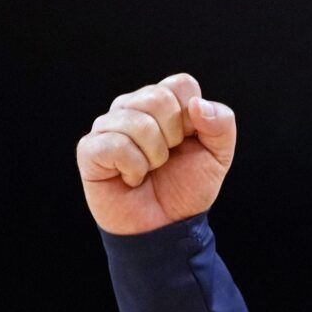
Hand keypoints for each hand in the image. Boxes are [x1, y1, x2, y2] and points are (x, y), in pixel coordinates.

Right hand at [76, 73, 236, 234]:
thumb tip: (198, 105)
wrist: (166, 226)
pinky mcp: (90, 148)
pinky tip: (131, 178)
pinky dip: (134, 169)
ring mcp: (108, 125)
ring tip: (149, 170)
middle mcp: (132, 107)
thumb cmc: (186, 188)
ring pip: (138, 122)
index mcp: (163, 104)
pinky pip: (117, 145)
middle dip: (174, 138)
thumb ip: (221, 125)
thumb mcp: (218, 157)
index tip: (189, 142)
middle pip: (159, 98)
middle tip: (167, 159)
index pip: (182, 84)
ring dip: (155, 157)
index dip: (193, 117)